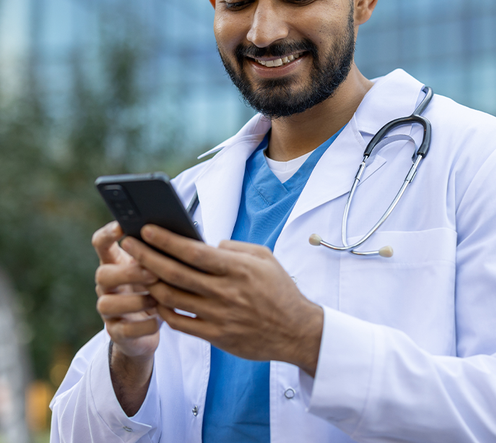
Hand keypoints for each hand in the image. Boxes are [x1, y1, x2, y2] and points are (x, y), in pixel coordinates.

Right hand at [92, 222, 160, 413]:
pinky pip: (123, 330)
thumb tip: (186, 233)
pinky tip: (159, 319)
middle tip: (154, 272)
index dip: (108, 233)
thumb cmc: (159, 287)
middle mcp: (106, 286)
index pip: (101, 243)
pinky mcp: (116, 333)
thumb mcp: (161, 267)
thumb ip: (164, 252)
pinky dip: (143, 325)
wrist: (148, 328)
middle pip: (102, 274)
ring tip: (158, 298)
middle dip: (128, 273)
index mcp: (116, 263)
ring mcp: (108, 310)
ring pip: (106, 304)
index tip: (123, 226)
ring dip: (136, 300)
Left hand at [121, 225, 323, 376]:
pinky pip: (180, 323)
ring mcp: (219, 316)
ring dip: (150, 283)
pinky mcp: (216, 336)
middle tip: (128, 244)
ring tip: (136, 271)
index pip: (194, 252)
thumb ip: (236, 248)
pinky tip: (156, 299)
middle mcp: (226, 291)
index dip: (167, 240)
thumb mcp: (265, 258)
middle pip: (176, 273)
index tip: (146, 230)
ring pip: (172, 298)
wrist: (296, 331)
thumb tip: (209, 244)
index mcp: (238, 268)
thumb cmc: (280, 290)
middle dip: (147, 256)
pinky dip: (163, 310)